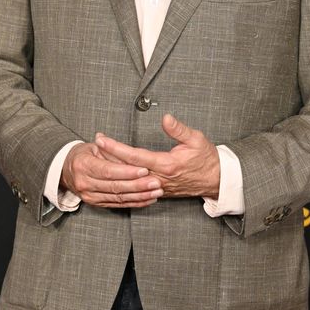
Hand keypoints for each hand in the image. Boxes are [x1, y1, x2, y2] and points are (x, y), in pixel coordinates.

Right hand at [60, 142, 163, 207]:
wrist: (66, 171)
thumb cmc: (84, 155)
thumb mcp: (94, 147)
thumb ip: (110, 149)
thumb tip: (124, 147)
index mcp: (83, 166)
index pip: (108, 171)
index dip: (127, 172)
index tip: (145, 170)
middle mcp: (84, 183)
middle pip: (115, 186)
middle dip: (138, 185)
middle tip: (156, 182)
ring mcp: (90, 196)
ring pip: (118, 197)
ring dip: (140, 196)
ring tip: (156, 191)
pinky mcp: (96, 204)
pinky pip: (118, 204)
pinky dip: (135, 203)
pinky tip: (148, 199)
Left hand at [95, 114, 220, 198]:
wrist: (215, 180)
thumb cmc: (206, 158)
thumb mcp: (196, 139)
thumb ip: (179, 129)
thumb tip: (165, 118)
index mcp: (166, 165)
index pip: (134, 156)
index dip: (116, 148)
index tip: (102, 139)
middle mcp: (158, 178)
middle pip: (126, 169)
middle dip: (108, 157)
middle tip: (93, 145)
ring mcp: (156, 187)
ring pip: (128, 178)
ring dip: (112, 168)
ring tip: (97, 156)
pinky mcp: (156, 191)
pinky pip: (134, 184)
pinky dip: (121, 177)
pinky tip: (112, 170)